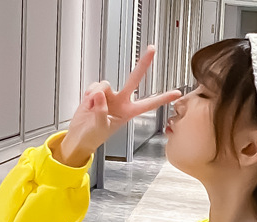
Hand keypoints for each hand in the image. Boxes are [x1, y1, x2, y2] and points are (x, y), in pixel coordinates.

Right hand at [57, 45, 181, 165]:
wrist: (80, 136)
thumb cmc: (92, 136)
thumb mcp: (99, 127)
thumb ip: (100, 111)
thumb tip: (100, 94)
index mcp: (127, 112)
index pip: (148, 104)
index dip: (162, 98)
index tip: (176, 93)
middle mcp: (120, 101)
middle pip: (134, 79)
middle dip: (143, 64)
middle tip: (152, 49)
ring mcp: (109, 95)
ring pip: (105, 85)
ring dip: (95, 95)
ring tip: (91, 109)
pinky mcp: (97, 92)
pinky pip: (94, 86)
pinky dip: (89, 94)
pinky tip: (88, 104)